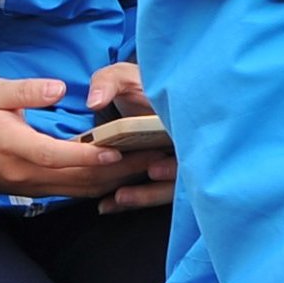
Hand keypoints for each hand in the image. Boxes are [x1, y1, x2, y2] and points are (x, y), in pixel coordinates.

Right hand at [0, 75, 131, 200]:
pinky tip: (118, 176)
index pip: (58, 155)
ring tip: (144, 166)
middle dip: (116, 169)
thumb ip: (27, 91)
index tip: (119, 148)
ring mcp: (28, 187)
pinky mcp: (32, 190)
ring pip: (78, 190)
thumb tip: (60, 89)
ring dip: (112, 181)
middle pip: (77, 178)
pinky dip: (96, 186)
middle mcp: (25, 175)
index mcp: (15, 148)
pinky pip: (70, 192)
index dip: (89, 154)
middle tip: (150, 156)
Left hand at [84, 61, 172, 211]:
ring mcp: (176, 162)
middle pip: (180, 177)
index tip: (154, 169)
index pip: (189, 149)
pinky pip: (152, 191)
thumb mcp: (124, 76)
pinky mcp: (161, 174)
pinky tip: (109, 205)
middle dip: (157, 188)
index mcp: (181, 122)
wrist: (145, 95)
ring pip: (168, 189)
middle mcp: (185, 145)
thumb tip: (94, 101)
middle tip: (128, 191)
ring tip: (119, 198)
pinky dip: (133, 199)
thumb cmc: (138, 85)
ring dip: (144, 196)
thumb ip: (108, 82)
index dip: (173, 165)